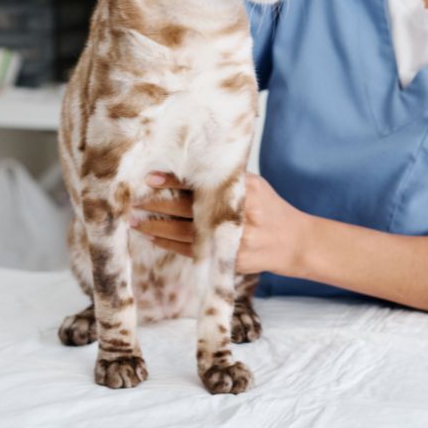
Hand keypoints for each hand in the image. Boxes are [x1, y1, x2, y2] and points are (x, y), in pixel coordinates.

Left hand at [131, 170, 308, 275]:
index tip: (150, 178)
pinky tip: (154, 239)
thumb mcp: (255, 185)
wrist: (294, 242)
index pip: (200, 184)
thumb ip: (227, 179)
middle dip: (158, 206)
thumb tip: (191, 168)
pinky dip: (171, 246)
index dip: (173, 181)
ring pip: (185, 233)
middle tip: (134, 202)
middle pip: (188, 210)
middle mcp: (234, 215)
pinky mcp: (226, 258)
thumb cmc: (271, 208)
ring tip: (135, 223)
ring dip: (157, 229)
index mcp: (241, 192)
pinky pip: (192, 252)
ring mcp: (230, 240)